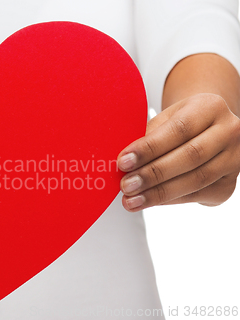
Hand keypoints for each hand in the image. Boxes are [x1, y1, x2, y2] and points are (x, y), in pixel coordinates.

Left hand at [117, 93, 239, 211]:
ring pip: (195, 180)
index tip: (123, 161)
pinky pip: (196, 196)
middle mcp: (229, 132)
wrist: (206, 133)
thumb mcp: (165, 120)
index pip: (179, 129)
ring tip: (132, 199)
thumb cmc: (180, 125)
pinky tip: (149, 201)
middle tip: (126, 185)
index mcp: (210, 107)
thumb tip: (122, 161)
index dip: (149, 148)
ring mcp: (234, 160)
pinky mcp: (228, 185)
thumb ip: (147, 137)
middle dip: (153, 174)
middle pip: (190, 156)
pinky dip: (169, 200)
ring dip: (158, 193)